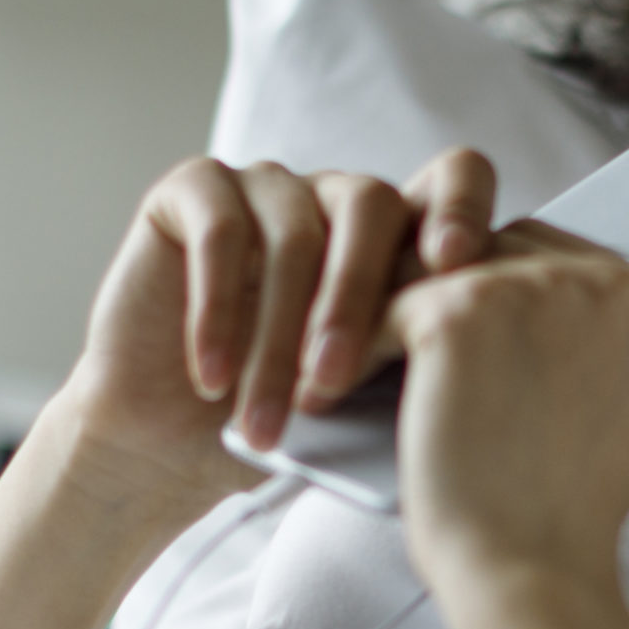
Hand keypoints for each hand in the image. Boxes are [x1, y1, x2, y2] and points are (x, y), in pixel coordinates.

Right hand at [57, 149, 505, 506]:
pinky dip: (217, 314)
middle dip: (356, 300)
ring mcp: (266, 186)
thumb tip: (463, 357)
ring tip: (267, 422)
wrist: (165, 449)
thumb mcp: (360, 397)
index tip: (459, 266)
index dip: (462, 208)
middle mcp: (334, 197)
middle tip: (334, 382)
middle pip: (372, 208)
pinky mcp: (193, 189)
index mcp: (396, 233)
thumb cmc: (276, 425)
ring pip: (295, 237)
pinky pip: (219, 233)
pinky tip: (212, 378)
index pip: (453, 179)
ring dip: (278, 340)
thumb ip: (407, 355)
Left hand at [386, 192, 628, 595]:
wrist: (533, 568)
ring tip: (357, 356)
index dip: (504, 294)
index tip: (472, 331)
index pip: (556, 254)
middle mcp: (599, 275)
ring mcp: (530, 286)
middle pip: (497, 247)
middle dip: (449, 293)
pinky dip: (355, 348)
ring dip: (397, 310)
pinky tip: (335, 382)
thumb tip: (533, 299)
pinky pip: (387, 305)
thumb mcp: (615, 398)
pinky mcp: (458, 310)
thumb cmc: (566, 507)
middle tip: (401, 343)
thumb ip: (590, 334)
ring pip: (437, 268)